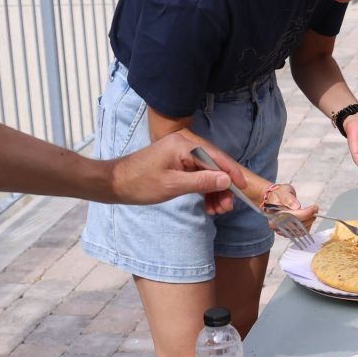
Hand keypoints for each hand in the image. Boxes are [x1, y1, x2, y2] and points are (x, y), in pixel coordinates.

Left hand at [110, 130, 240, 212]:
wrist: (114, 184)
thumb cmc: (140, 183)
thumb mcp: (173, 185)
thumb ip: (201, 182)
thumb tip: (226, 180)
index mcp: (184, 145)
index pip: (216, 157)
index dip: (232, 173)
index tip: (243, 188)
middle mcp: (185, 145)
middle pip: (214, 165)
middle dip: (223, 187)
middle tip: (227, 208)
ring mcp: (180, 154)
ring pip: (206, 172)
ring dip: (214, 191)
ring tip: (217, 210)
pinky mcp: (177, 163)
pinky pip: (197, 175)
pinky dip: (204, 189)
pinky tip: (208, 205)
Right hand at [260, 182, 319, 228]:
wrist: (275, 199)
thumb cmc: (279, 194)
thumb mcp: (283, 191)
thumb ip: (288, 198)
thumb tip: (296, 206)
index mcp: (274, 214)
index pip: (292, 217)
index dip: (305, 213)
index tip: (314, 208)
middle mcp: (276, 224)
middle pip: (297, 225)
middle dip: (309, 217)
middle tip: (315, 209)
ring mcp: (281, 230)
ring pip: (300, 231)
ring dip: (309, 222)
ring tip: (312, 213)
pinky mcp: (287, 233)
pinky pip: (300, 234)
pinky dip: (306, 227)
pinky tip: (308, 219)